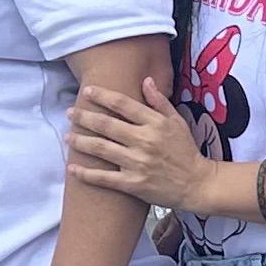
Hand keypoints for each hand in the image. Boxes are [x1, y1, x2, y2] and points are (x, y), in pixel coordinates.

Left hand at [67, 82, 211, 207]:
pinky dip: (86, 174)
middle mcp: (144, 141)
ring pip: (101, 149)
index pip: (123, 104)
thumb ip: (160, 101)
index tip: (87, 91)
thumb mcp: (177, 121)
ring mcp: (138, 163)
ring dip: (81, 141)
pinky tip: (72, 168)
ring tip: (68, 136)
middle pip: (107, 125)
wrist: (196, 184)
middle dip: (84, 117)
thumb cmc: (186, 151)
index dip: (103, 96)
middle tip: (70, 113)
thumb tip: (146, 80)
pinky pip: (105, 178)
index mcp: (155, 124)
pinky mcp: (133, 184)